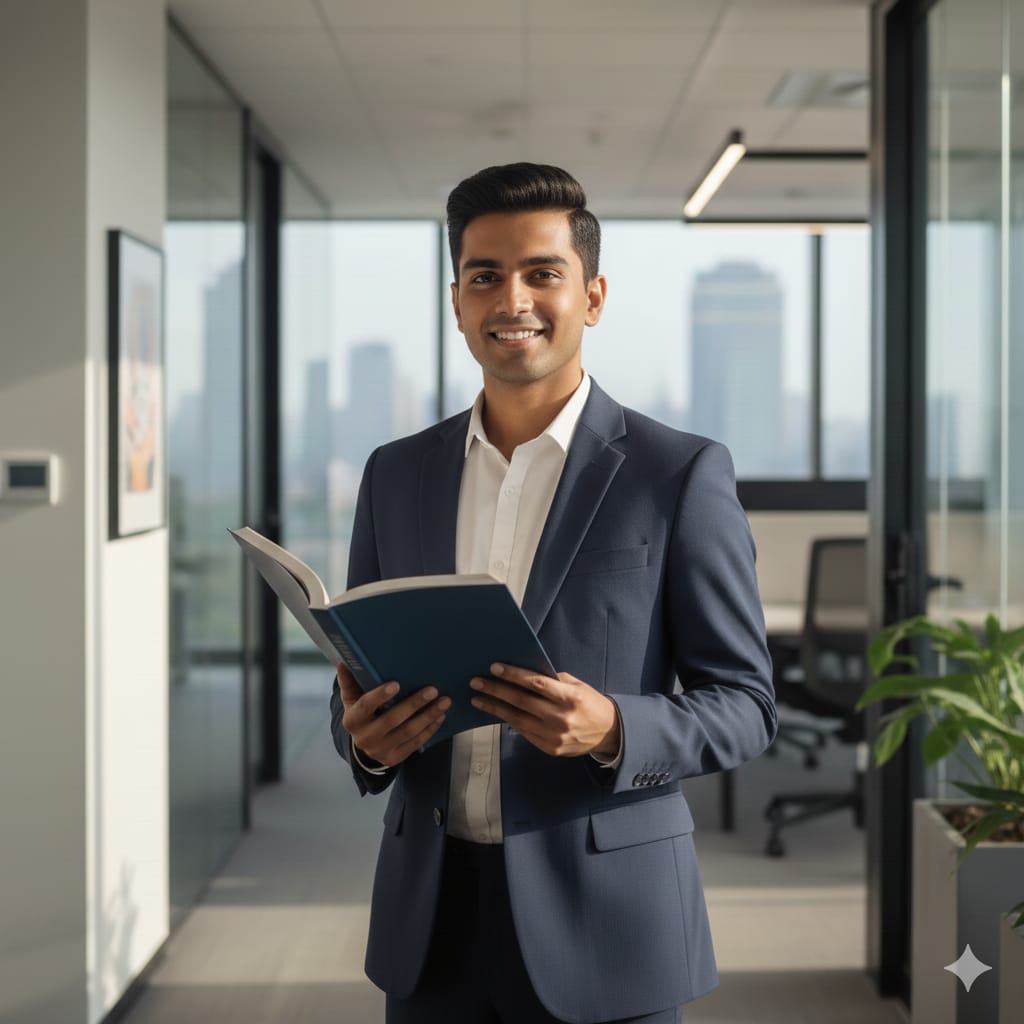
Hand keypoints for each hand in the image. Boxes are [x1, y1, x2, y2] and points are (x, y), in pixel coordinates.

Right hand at [336, 663, 450, 767]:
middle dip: (414, 704)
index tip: (397, 684)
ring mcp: (380, 750)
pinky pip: (416, 743)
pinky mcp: (394, 759)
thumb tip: (343, 662)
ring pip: (408, 732)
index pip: (365, 706)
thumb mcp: (352, 700)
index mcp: (353, 720)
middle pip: (392, 719)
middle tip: (433, 690)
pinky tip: (440, 716)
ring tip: (444, 701)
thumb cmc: (361, 715)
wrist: (363, 746)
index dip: (380, 696)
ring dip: (428, 716)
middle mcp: (365, 737)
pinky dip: (430, 729)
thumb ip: (349, 682)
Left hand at [468, 663, 620, 757]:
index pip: (536, 683)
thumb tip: (523, 673)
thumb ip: (552, 681)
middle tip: (476, 682)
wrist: (608, 733)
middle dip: (496, 690)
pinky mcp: (550, 748)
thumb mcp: (577, 686)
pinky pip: (524, 732)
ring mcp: (554, 736)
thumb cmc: (590, 703)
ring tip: (477, 699)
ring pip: (517, 719)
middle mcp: (561, 718)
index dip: (513, 675)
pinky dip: (509, 721)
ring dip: (495, 708)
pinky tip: (497, 712)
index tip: (494, 668)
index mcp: (570, 697)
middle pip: (521, 701)